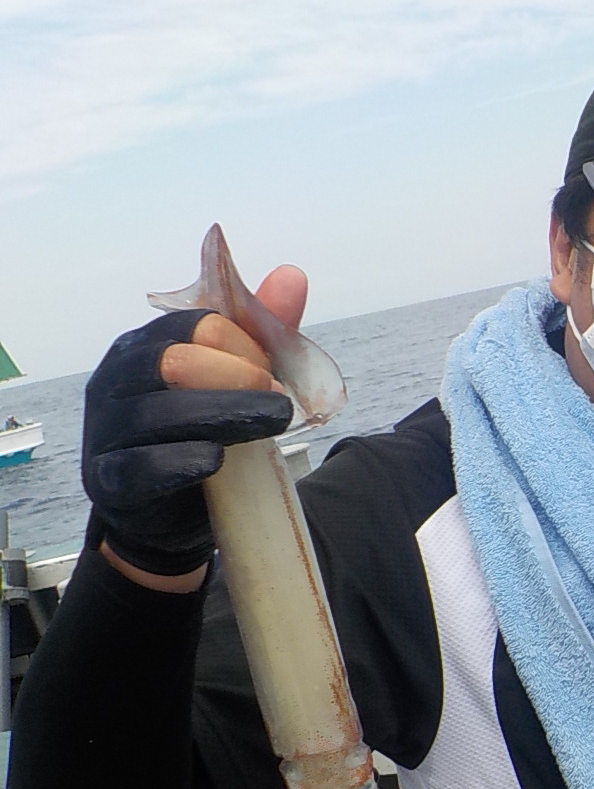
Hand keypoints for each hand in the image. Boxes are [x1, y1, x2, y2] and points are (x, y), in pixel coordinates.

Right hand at [83, 266, 303, 586]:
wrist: (165, 514)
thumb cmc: (199, 436)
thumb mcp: (234, 383)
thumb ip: (261, 335)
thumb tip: (292, 274)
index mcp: (145, 348)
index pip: (196, 328)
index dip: (246, 348)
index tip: (277, 375)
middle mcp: (116, 381)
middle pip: (174, 362)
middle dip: (236, 377)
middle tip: (282, 402)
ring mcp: (106, 431)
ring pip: (159, 414)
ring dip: (223, 416)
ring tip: (272, 425)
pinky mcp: (108, 481)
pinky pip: (140, 467)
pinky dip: (182, 462)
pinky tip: (216, 460)